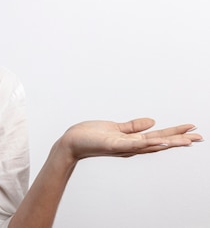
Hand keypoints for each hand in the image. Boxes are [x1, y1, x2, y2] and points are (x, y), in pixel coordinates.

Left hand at [60, 117, 202, 160]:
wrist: (72, 142)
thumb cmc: (91, 136)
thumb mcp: (116, 129)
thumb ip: (133, 126)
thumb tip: (152, 122)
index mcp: (132, 141)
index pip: (159, 138)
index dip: (175, 134)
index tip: (192, 130)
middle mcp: (131, 147)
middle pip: (160, 143)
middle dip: (179, 140)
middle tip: (199, 137)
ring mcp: (123, 147)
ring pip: (150, 144)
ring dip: (169, 142)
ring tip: (187, 139)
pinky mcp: (113, 144)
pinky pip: (132, 143)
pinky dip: (146, 142)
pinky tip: (159, 140)